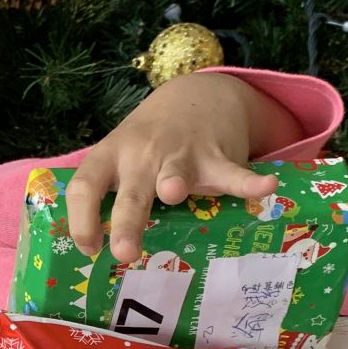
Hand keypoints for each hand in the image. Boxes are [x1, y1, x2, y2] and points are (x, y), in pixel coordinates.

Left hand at [65, 71, 294, 264]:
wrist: (194, 96)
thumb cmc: (146, 144)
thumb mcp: (117, 158)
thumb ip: (106, 196)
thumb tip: (88, 252)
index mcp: (110, 157)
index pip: (84, 186)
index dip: (81, 218)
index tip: (88, 248)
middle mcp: (141, 154)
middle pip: (130, 190)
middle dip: (127, 220)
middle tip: (123, 252)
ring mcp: (179, 154)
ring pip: (174, 173)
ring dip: (173, 182)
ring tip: (172, 193)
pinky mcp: (215, 156)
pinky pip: (232, 173)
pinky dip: (249, 182)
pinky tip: (266, 187)